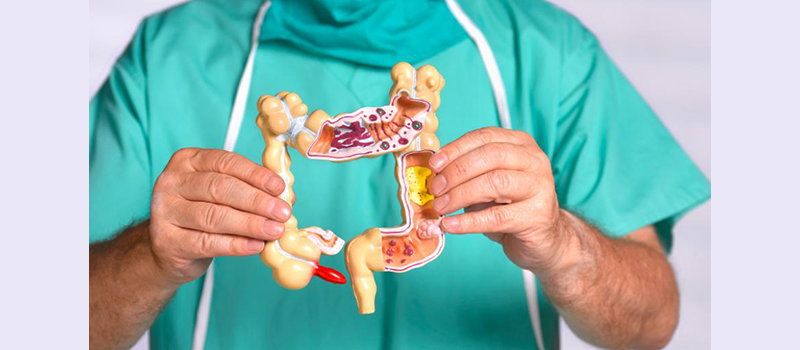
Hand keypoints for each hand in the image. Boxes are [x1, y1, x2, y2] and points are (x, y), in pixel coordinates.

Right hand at [149, 148, 290, 284]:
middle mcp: (172, 182)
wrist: (169, 249)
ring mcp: (165, 211)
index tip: (279, 187)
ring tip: (274, 230)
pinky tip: (256, 245)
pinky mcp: (168, 241)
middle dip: (257, 201)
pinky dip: (236, 244)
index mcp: (187, 161)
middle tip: (282, 212)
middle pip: (220, 188)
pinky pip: (208, 242)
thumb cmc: (201, 214)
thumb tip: (285, 195)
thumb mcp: (220, 194)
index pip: (225, 162)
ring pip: (214, 216)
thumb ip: (248, 188)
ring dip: (250, 224)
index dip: (255, 174)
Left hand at [428, 127, 572, 274]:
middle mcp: (534, 160)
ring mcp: (539, 187)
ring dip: (461, 194)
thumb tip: (432, 176)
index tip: (434, 164)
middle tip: (435, 189)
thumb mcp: (488, 183)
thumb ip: (467, 174)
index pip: (484, 137)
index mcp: (520, 144)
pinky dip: (468, 221)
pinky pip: (496, 217)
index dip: (456, 149)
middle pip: (490, 156)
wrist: (546, 239)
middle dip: (457, 171)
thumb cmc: (512, 207)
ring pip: (495, 182)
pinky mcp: (537, 216)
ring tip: (441, 207)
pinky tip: (450, 226)